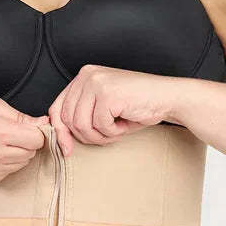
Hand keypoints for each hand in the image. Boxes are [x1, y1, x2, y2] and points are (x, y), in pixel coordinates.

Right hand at [0, 96, 48, 184]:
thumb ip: (20, 116)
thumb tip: (45, 123)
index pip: (36, 139)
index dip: (36, 132)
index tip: (29, 128)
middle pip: (32, 152)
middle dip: (28, 142)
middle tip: (12, 134)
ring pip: (24, 162)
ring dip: (19, 152)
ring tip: (0, 143)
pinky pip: (12, 171)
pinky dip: (8, 162)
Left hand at [47, 64, 172, 155]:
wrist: (167, 98)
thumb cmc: (138, 106)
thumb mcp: (102, 110)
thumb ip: (82, 117)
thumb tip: (60, 139)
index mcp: (83, 77)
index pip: (57, 107)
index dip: (60, 132)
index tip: (66, 150)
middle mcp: (86, 75)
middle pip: (67, 119)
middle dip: (85, 136)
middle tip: (106, 137)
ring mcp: (96, 82)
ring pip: (81, 124)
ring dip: (100, 136)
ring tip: (117, 130)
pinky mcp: (107, 93)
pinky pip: (99, 125)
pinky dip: (113, 132)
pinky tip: (125, 124)